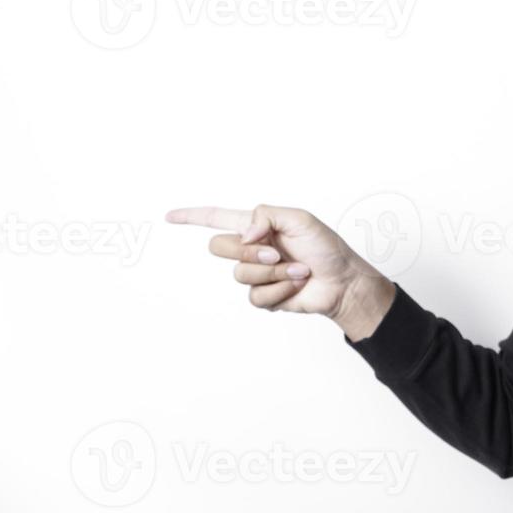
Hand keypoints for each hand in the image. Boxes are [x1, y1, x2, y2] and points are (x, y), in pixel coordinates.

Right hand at [165, 203, 393, 338]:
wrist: (343, 281)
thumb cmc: (326, 248)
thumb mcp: (300, 219)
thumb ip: (265, 216)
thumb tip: (243, 236)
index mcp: (257, 226)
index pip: (216, 218)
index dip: (192, 217)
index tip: (169, 217)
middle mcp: (252, 249)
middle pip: (219, 247)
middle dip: (247, 251)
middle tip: (276, 253)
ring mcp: (257, 274)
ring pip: (240, 274)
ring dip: (273, 272)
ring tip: (298, 270)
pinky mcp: (265, 296)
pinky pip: (256, 295)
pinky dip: (280, 290)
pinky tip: (296, 285)